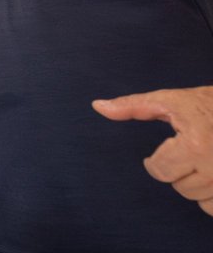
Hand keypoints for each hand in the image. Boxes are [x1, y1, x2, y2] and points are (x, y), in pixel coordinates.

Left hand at [93, 85, 212, 215]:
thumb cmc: (207, 104)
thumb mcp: (170, 100)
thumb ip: (133, 106)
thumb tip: (98, 106)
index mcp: (195, 145)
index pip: (160, 171)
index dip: (156, 161)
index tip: (165, 151)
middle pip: (180, 188)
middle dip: (179, 170)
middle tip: (191, 151)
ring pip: (200, 201)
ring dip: (197, 184)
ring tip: (205, 161)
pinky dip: (212, 197)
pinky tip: (212, 176)